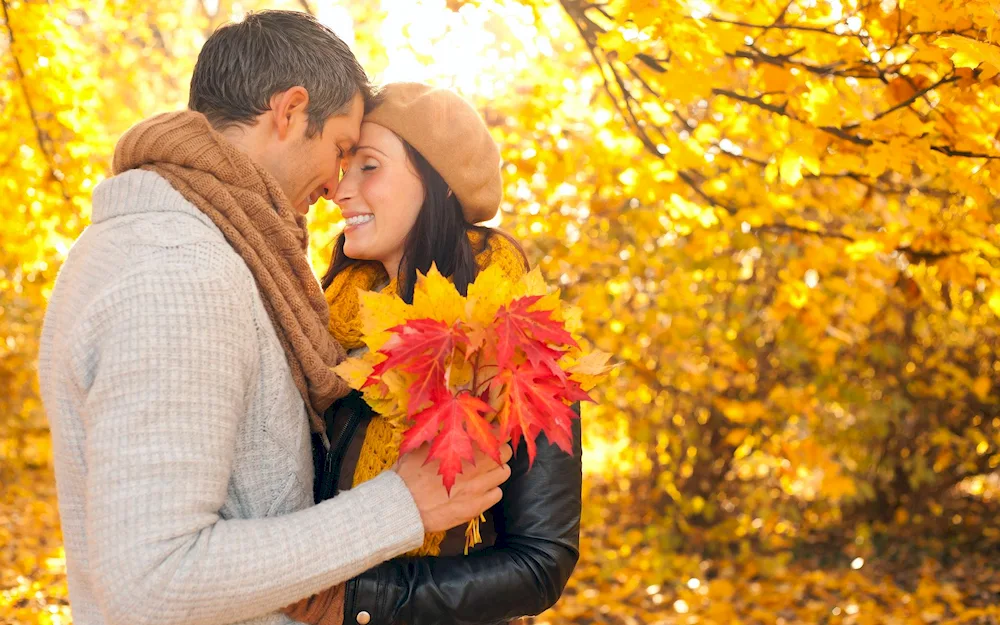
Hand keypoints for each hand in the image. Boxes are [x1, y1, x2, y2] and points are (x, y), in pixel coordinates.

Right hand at [395, 443, 512, 532]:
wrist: (401, 505)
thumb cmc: (406, 475)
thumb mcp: (420, 447)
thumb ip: (439, 437)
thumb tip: (449, 426)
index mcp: (460, 447)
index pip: (492, 433)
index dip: (496, 433)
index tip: (494, 434)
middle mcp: (473, 465)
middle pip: (504, 452)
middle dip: (500, 450)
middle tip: (493, 453)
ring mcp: (476, 486)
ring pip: (504, 473)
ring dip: (498, 470)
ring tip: (489, 473)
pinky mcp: (475, 506)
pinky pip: (498, 494)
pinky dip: (492, 491)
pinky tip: (482, 491)